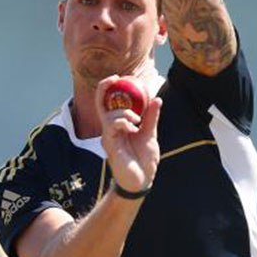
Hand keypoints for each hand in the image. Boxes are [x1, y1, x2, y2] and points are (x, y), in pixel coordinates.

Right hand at [96, 76, 162, 192]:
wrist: (143, 180)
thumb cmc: (144, 159)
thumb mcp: (150, 134)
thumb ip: (151, 117)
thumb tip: (156, 99)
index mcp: (118, 124)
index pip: (108, 102)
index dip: (110, 87)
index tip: (119, 76)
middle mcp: (109, 129)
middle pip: (100, 103)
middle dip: (105, 87)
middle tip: (117, 78)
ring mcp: (108, 137)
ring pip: (109, 114)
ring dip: (124, 113)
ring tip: (137, 121)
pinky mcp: (110, 145)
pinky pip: (112, 127)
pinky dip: (123, 123)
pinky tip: (133, 129)